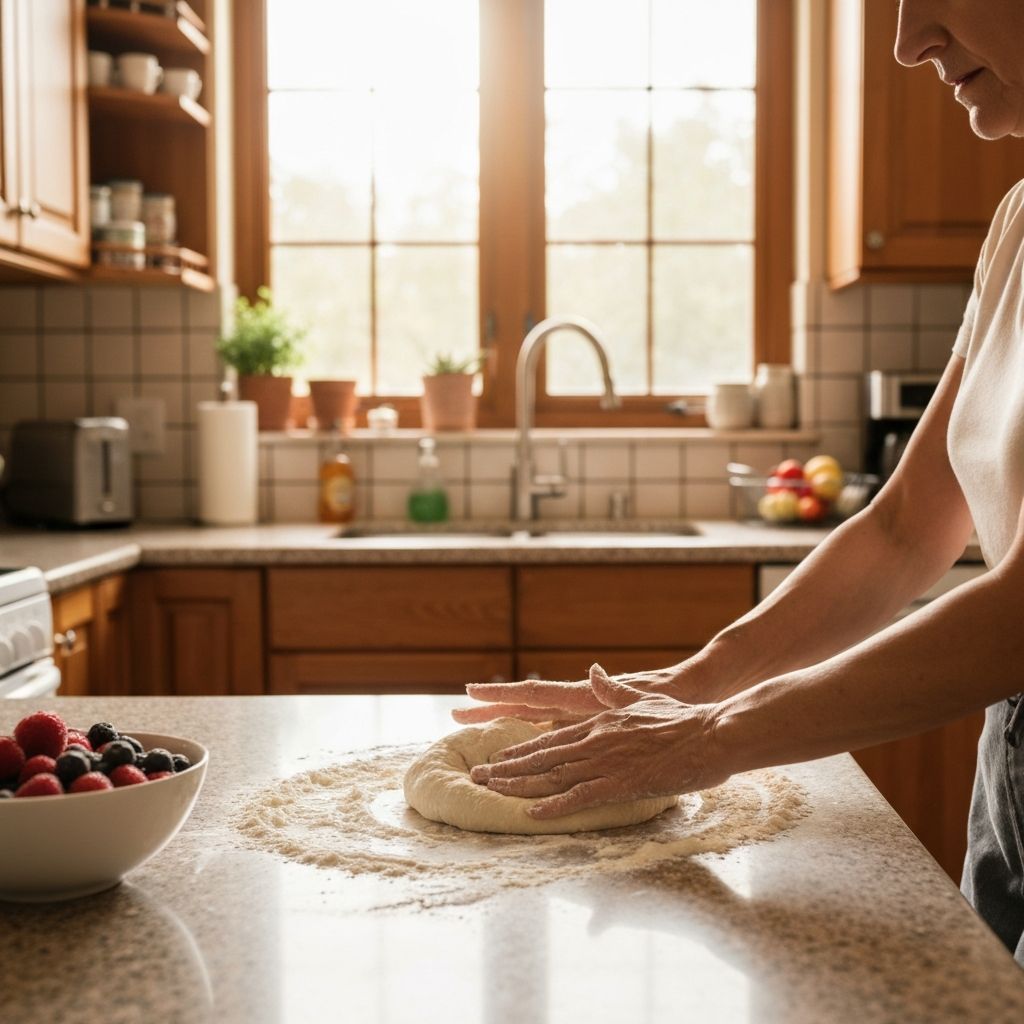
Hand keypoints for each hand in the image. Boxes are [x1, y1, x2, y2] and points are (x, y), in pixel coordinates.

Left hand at [469, 667, 729, 818]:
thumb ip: (613, 689)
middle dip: (508, 765)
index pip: (552, 736)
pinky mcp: (621, 782)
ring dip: (519, 783)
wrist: (712, 733)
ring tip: (491, 789)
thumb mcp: (642, 698)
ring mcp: (606, 761)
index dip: (523, 746)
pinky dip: (553, 806)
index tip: (499, 754)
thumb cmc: (683, 719)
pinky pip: (580, 797)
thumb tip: (594, 671)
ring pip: (552, 774)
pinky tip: (531, 813)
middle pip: (543, 754)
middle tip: (479, 774)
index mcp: (600, 722)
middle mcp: (596, 739)